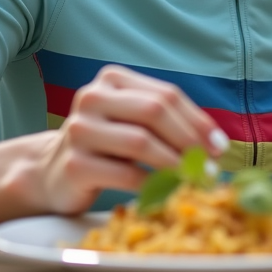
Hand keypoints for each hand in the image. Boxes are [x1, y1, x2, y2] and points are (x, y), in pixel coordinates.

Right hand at [32, 65, 228, 214]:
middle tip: (209, 166)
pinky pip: (125, 174)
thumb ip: (168, 123)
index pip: (166, 95)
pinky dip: (152, 185)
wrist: (52, 172)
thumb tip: (215, 145)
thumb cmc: (106, 146)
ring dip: (175, 164)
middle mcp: (92, 97)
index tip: (219, 147)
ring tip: (194, 180)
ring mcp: (79, 129)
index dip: (197, 121)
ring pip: (141, 142)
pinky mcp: (75, 164)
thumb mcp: (133, 123)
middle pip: (154, 112)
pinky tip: (166, 192)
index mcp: (112, 79)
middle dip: (189, 140)